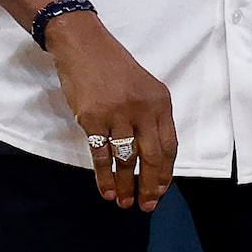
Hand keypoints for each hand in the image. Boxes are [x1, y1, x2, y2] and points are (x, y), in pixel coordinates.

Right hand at [48, 13, 176, 211]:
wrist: (83, 45)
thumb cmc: (113, 68)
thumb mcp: (143, 88)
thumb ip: (150, 117)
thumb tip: (152, 155)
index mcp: (160, 102)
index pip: (169, 145)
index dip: (167, 171)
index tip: (162, 190)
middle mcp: (142, 109)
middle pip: (152, 156)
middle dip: (151, 185)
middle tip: (147, 205)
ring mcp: (117, 114)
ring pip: (125, 159)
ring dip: (126, 184)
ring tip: (125, 202)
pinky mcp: (92, 118)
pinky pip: (101, 154)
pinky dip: (104, 176)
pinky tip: (107, 190)